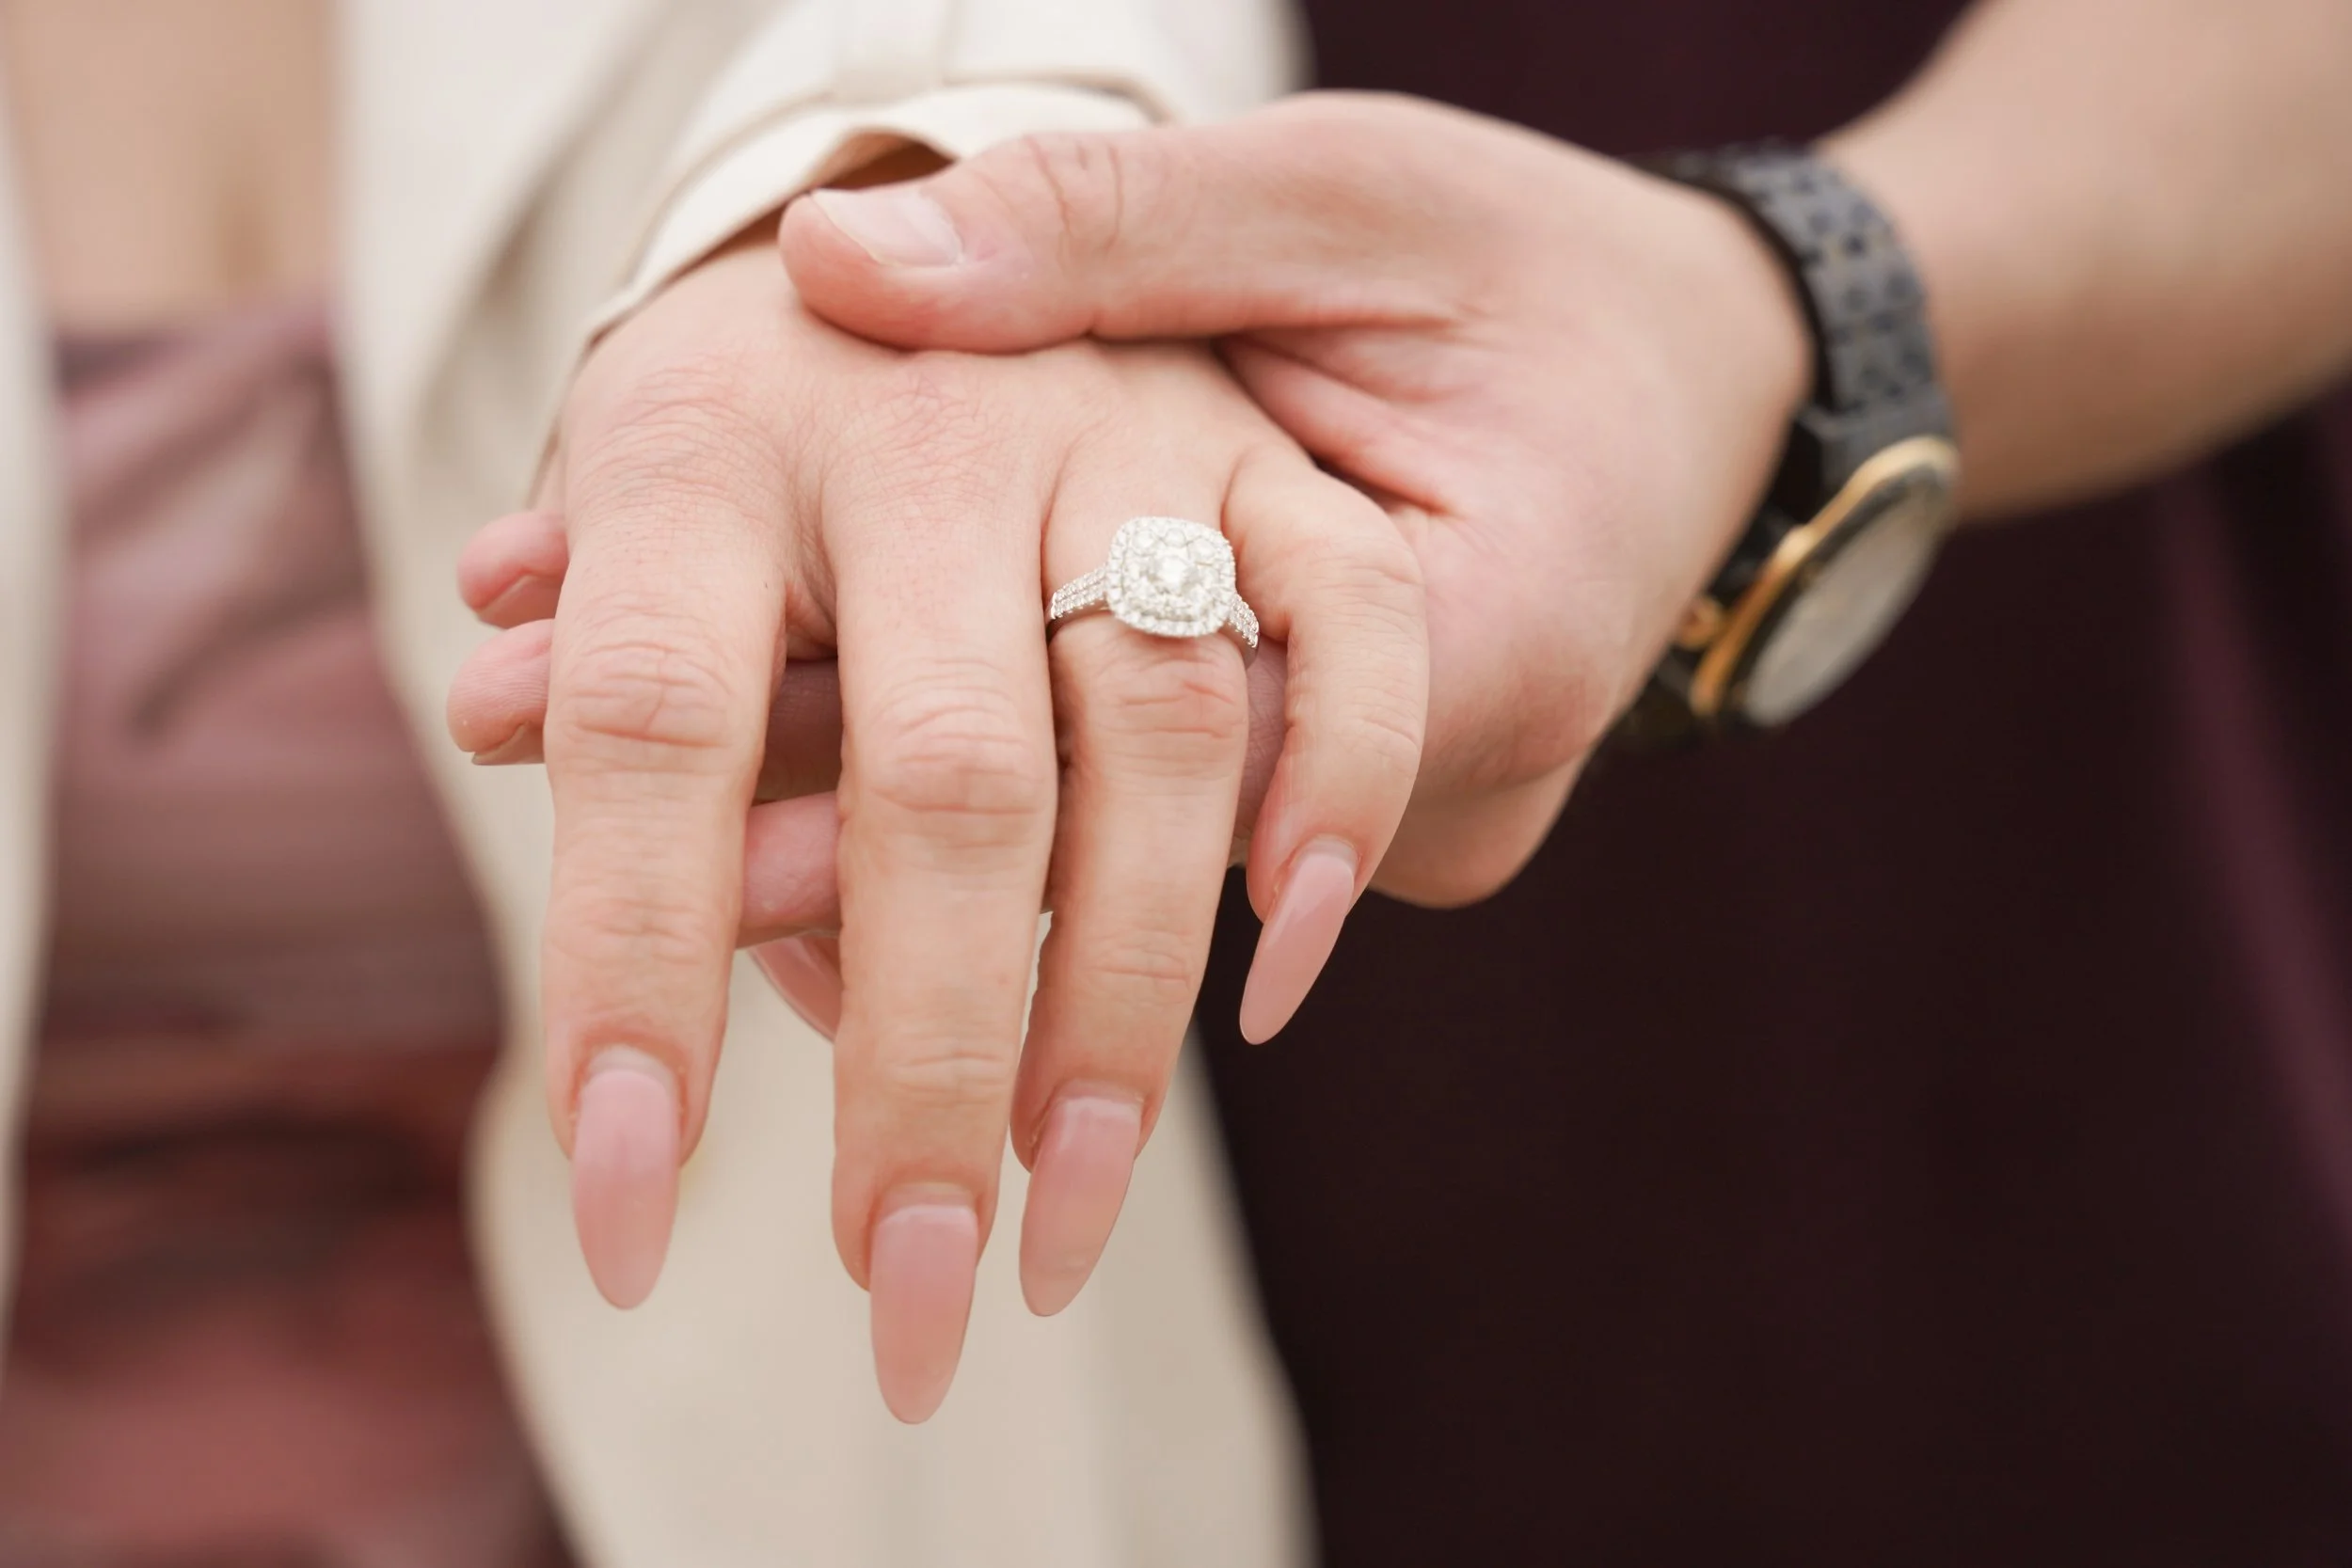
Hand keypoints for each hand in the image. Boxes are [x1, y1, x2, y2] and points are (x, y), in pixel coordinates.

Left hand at [453, 241, 1423, 1420]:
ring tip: (1066, 1218)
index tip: (623, 1208)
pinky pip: (1344, 634)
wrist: (1001, 150)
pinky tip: (1278, 985)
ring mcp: (1131, 425)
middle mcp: (938, 421)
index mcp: (721, 417)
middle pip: (936, 778)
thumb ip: (612, 588)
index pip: (656, 722)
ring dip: (1122, 1002)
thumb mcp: (666, 428)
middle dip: (928, 1066)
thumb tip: (483, 702)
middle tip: (910, 1296)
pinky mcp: (1281, 451)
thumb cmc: (793, 331)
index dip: (635, 974)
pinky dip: (1332, 805)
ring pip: (1155, 739)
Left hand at [772, 93, 1813, 897]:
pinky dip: (1015, 806)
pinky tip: (830, 793)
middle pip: (1109, 847)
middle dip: (843, 829)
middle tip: (579, 774)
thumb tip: (840, 257)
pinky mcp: (1366, 825)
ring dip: (906, 833)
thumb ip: (1112, 235)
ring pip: (1124, 871)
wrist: (1713, 380)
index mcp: (1482, 636)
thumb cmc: (1540, 269)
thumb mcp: (1347, 196)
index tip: (695, 795)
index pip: (1148, 747)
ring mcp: (1409, 831)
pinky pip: (1169, 841)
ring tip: (672, 820)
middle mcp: (1446, 790)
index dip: (904, 766)